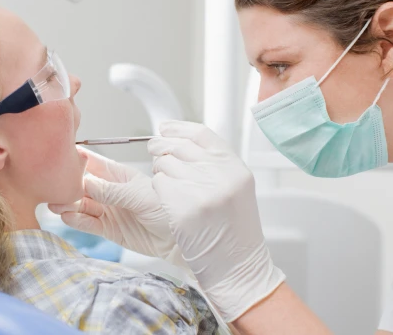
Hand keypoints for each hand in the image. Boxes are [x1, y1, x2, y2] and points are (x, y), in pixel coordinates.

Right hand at [48, 148, 182, 263]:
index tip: (61, 157)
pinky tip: (67, 217)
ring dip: (68, 204)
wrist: (179, 238)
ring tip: (55, 204)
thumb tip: (87, 183)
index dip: (78, 160)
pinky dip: (77, 221)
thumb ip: (112, 192)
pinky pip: (89, 223)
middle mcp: (112, 192)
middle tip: (53, 187)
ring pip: (83, 205)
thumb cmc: (167, 209)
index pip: (95, 164)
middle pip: (84, 186)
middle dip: (68, 186)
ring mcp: (109, 211)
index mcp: (121, 176)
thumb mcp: (139, 196)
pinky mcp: (109, 230)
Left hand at [149, 120, 284, 321]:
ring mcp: (201, 191)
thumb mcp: (234, 187)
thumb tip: (179, 139)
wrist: (237, 264)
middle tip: (155, 152)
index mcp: (234, 166)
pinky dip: (158, 189)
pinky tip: (169, 201)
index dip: (178, 128)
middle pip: (178, 146)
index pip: (200, 133)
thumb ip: (213, 163)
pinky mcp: (182, 208)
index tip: (164, 128)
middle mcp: (220, 175)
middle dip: (161, 147)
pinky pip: (158, 184)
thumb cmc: (234, 228)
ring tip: (171, 187)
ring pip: (164, 164)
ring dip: (161, 172)